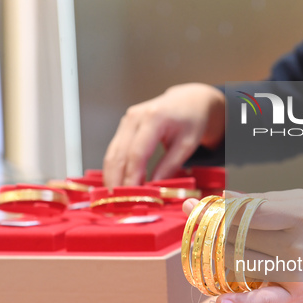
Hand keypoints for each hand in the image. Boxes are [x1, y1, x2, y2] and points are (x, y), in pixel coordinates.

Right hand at [103, 83, 224, 187]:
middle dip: (116, 180)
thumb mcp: (187, 144)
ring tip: (115, 197)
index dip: (132, 177)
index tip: (132, 196)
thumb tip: (153, 187)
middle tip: (118, 202)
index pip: (136, 153)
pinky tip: (117, 183)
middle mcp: (135, 117)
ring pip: (112, 153)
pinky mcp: (124, 126)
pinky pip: (114, 150)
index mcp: (153, 118)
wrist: (188, 101)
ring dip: (111, 176)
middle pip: (119, 154)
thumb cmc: (191, 120)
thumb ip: (170, 165)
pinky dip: (114, 168)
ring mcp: (127, 120)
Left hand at [182, 189, 302, 302]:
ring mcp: (293, 273)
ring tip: (199, 245)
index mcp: (299, 216)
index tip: (204, 206)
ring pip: (242, 264)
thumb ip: (263, 199)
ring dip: (215, 255)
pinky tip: (220, 301)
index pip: (249, 213)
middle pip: (241, 238)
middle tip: (192, 218)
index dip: (222, 210)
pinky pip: (263, 299)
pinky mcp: (293, 296)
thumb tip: (223, 197)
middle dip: (212, 228)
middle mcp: (295, 246)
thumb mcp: (302, 200)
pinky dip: (241, 302)